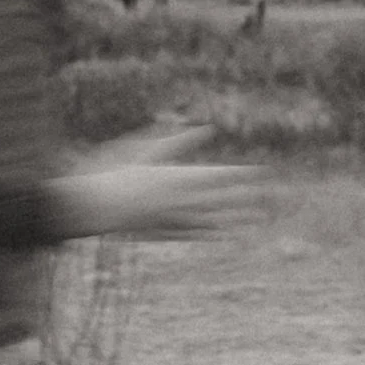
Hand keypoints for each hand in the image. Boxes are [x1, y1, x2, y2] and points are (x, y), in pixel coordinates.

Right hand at [58, 127, 254, 240]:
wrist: (95, 209)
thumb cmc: (116, 173)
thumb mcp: (147, 150)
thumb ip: (178, 142)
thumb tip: (205, 130)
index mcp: (180, 178)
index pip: (219, 175)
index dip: (241, 173)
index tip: (261, 172)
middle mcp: (182, 201)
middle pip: (220, 199)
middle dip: (244, 198)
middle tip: (268, 199)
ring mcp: (173, 219)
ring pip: (211, 219)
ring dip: (233, 219)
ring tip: (253, 221)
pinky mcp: (162, 231)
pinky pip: (192, 232)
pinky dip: (208, 232)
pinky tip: (221, 234)